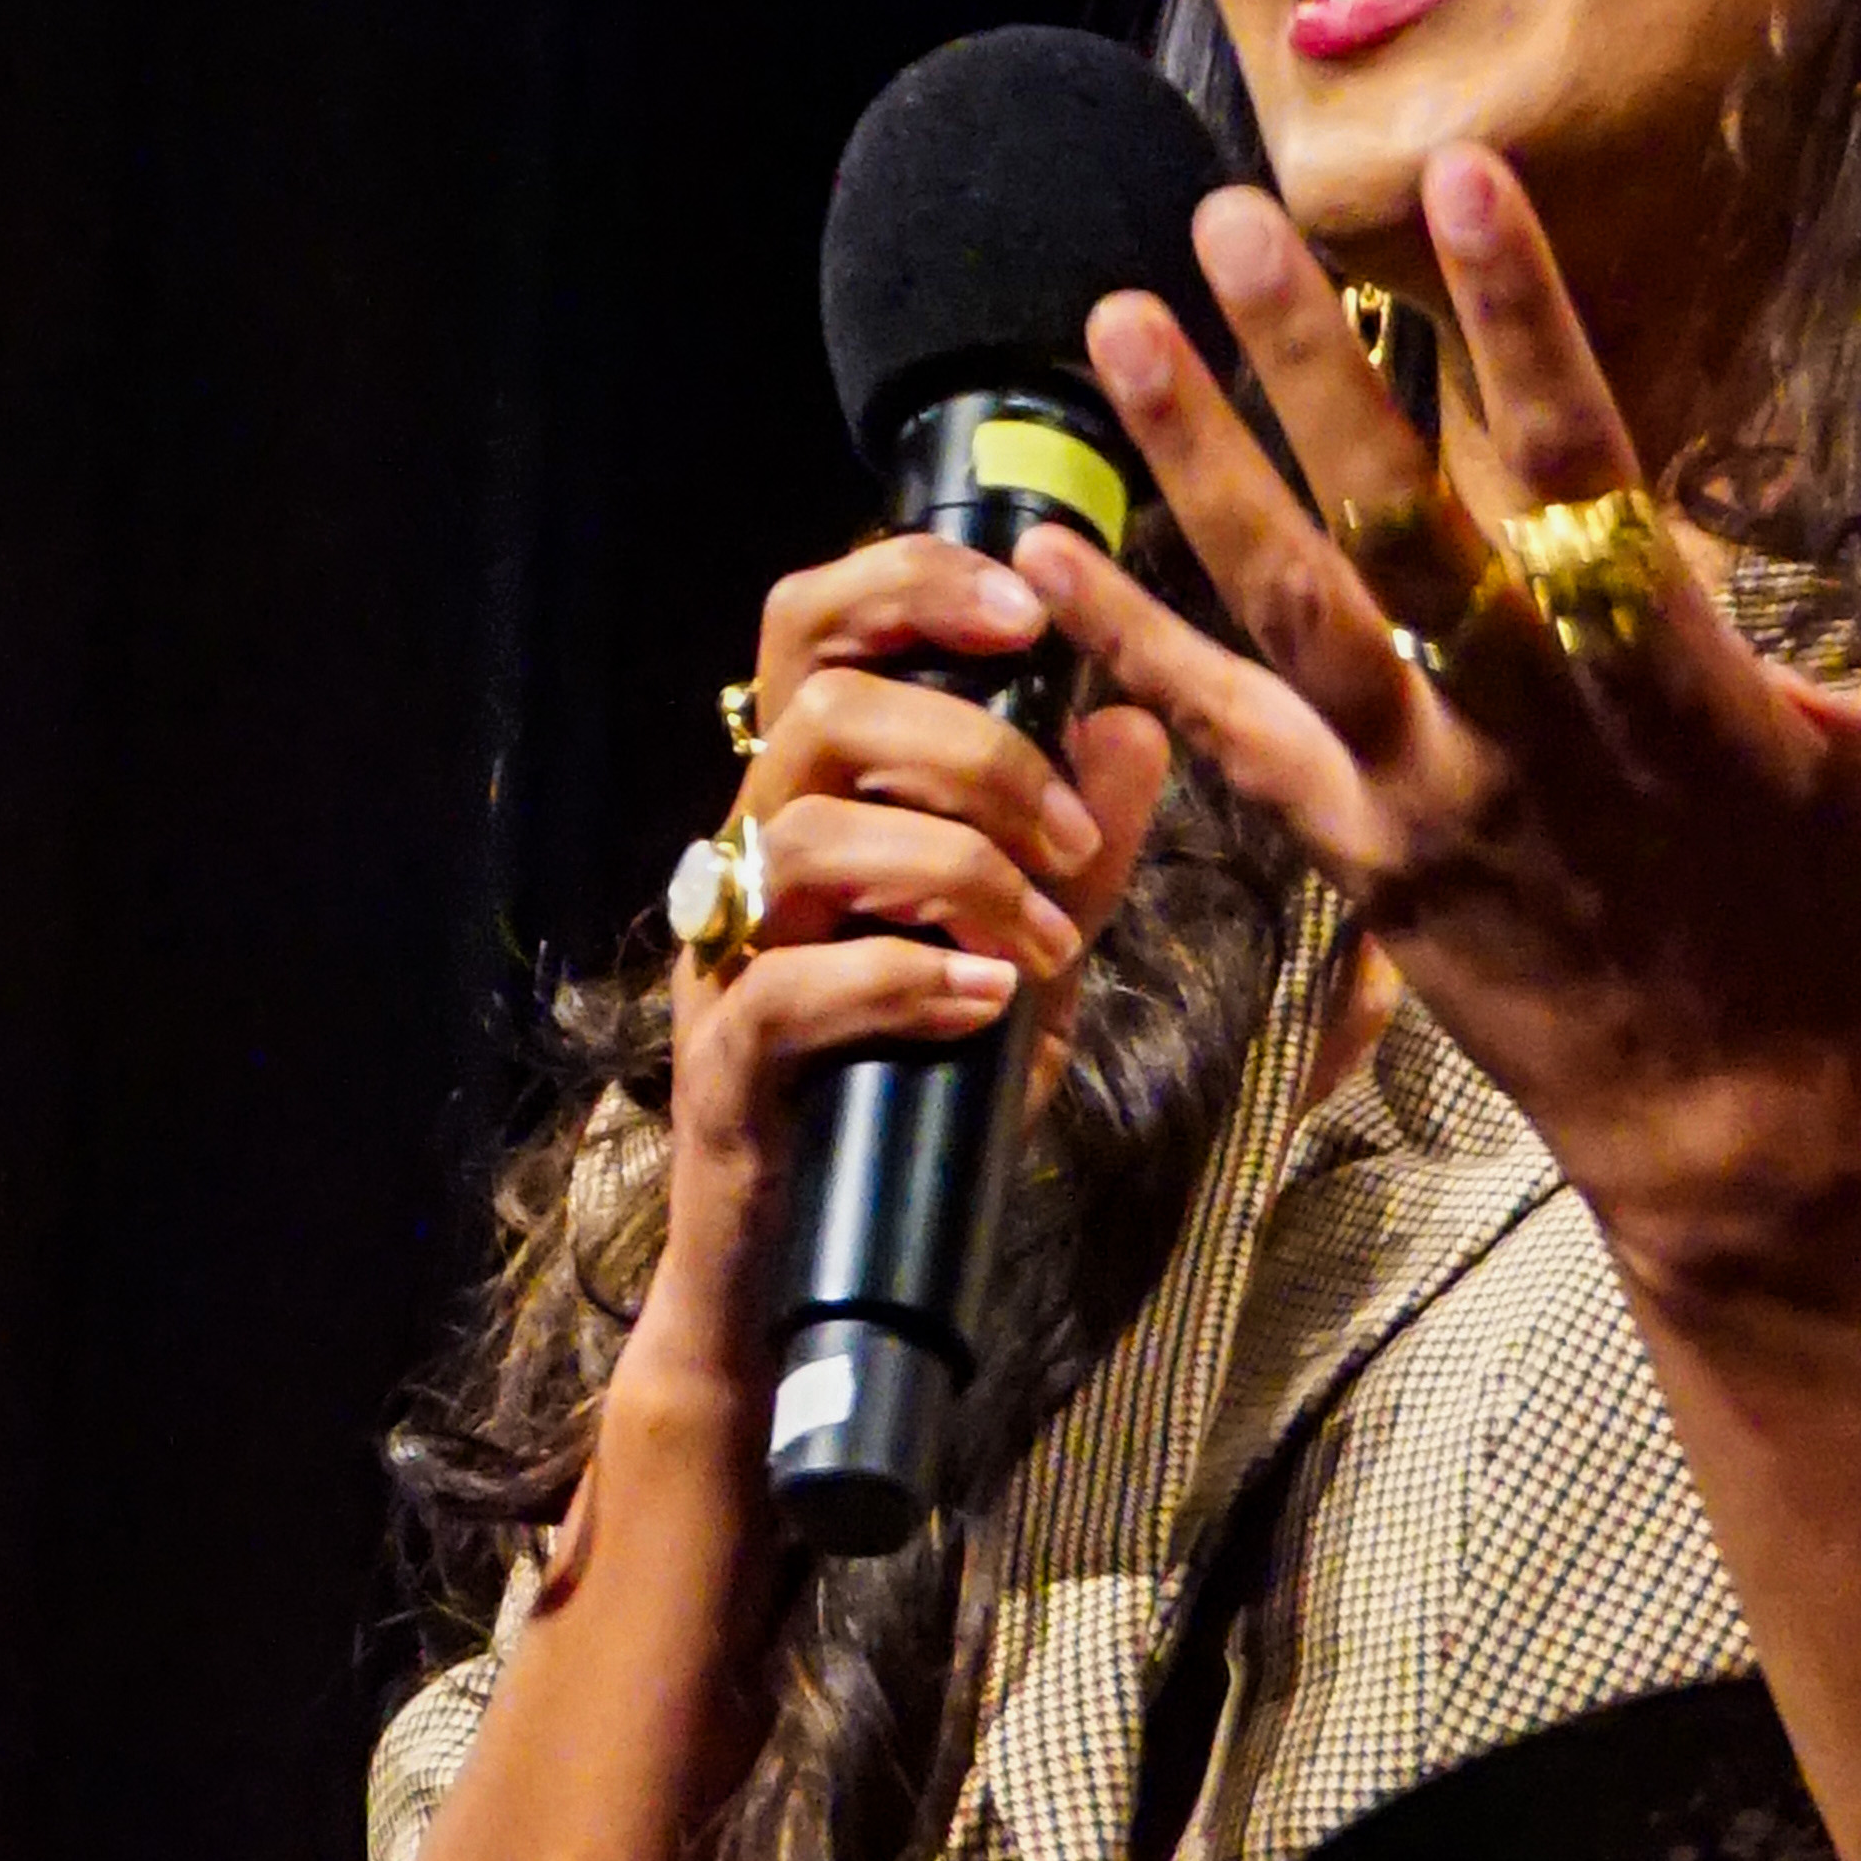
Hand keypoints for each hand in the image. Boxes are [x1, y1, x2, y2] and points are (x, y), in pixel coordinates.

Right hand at [641, 532, 1174, 1396]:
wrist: (817, 1275)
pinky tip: (985, 1004)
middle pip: (825, 711)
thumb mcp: (1030, 954)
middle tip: (1071, 841)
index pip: (813, 625)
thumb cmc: (916, 1089)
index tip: (1027, 613)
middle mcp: (752, 854)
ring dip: (956, 869)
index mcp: (816, 797)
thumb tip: (1136, 725)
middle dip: (975, 752)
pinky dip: (900, 981)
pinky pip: (787, 987)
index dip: (908, 584)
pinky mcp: (724, 1063)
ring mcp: (726, 956)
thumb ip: (1080, 848)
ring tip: (1045, 944)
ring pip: (806, 832)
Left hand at [1015, 147, 1860, 1291]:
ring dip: (1192, 464)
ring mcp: (1426, 794)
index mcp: (1669, 680)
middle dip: (1307, 364)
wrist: (1732, 1131)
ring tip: (1116, 327)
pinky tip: (1046, 547)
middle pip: (1394, 523)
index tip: (1461, 182)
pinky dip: (1130, 642)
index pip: (1584, 467)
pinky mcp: (1359, 856)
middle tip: (1224, 219)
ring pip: (1285, 611)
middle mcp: (1527, 729)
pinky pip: (1223, 739)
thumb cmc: (1845, 926)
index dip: (1522, 322)